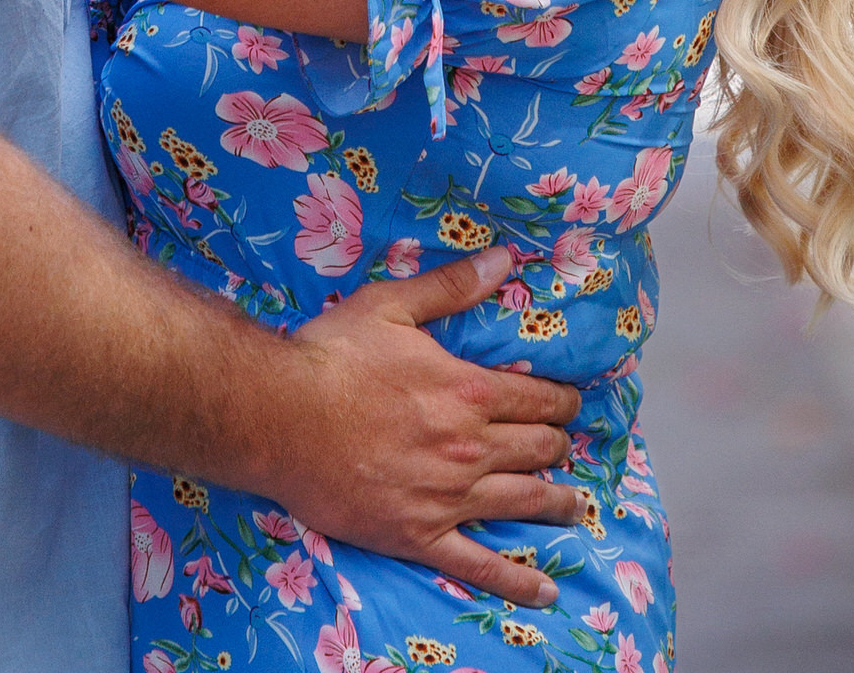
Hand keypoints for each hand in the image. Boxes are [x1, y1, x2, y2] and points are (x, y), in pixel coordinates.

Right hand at [261, 249, 583, 610]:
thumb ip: (452, 287)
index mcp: (466, 391)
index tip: (569, 402)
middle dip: (558, 445)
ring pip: (522, 502)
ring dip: (556, 501)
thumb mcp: (391, 304)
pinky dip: (518, 582)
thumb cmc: (332, 357)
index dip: (561, 401)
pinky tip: (545, 593)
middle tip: (565, 445)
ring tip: (575, 504)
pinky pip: (481, 565)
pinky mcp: (420, 537)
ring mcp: (448, 498)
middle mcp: (468, 448)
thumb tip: (503, 260)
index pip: (537, 399)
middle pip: (536, 449)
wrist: (278, 419)